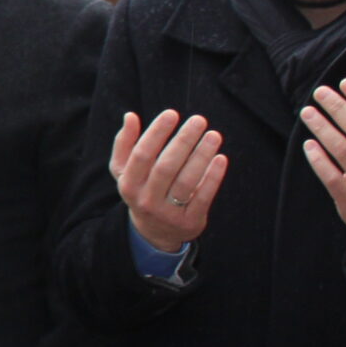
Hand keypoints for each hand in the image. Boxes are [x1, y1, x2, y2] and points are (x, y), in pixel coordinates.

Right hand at [110, 110, 224, 251]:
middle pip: (166, 166)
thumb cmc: (142, 190)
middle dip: (183, 141)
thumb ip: (125, 143)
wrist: (155, 232)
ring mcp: (168, 213)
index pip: (141, 155)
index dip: (156, 133)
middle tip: (199, 120)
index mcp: (129, 184)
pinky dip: (213, 177)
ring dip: (201, 156)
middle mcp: (146, 200)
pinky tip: (221, 158)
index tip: (172, 113)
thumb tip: (130, 116)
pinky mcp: (189, 221)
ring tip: (213, 135)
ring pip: (186, 181)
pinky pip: (203, 197)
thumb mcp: (125, 171)